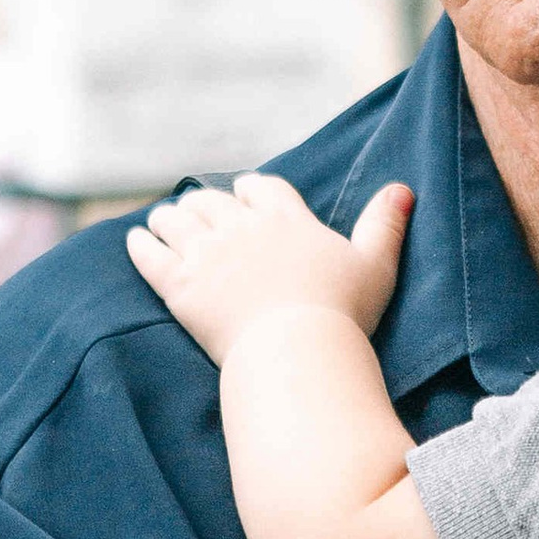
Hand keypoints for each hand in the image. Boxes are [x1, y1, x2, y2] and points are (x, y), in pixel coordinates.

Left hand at [125, 173, 410, 367]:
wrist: (298, 349)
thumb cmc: (343, 312)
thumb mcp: (375, 265)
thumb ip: (385, 225)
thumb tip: (403, 189)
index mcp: (286, 218)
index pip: (261, 188)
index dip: (250, 189)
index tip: (244, 192)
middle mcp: (241, 227)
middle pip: (213, 200)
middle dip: (205, 203)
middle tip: (198, 210)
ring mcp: (207, 255)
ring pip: (177, 220)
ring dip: (170, 217)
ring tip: (163, 221)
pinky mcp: (179, 287)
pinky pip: (149, 255)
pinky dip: (140, 244)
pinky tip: (135, 240)